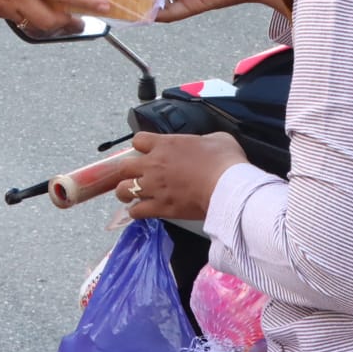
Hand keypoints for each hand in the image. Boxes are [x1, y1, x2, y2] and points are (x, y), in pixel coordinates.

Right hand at [0, 0, 110, 30]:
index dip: (86, 0)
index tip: (105, 6)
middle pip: (52, 19)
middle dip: (72, 22)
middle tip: (84, 18)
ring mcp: (4, 6)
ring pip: (36, 23)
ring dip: (53, 23)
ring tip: (62, 15)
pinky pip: (18, 19)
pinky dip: (31, 17)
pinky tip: (30, 5)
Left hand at [111, 131, 246, 220]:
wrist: (229, 188)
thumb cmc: (226, 162)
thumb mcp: (218, 139)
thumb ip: (204, 140)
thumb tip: (207, 144)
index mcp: (165, 145)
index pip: (138, 140)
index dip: (141, 146)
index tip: (146, 152)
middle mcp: (154, 164)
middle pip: (124, 166)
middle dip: (125, 171)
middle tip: (132, 176)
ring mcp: (154, 187)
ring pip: (124, 189)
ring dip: (125, 192)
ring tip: (130, 195)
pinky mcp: (160, 207)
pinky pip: (137, 211)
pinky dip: (136, 212)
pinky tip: (141, 211)